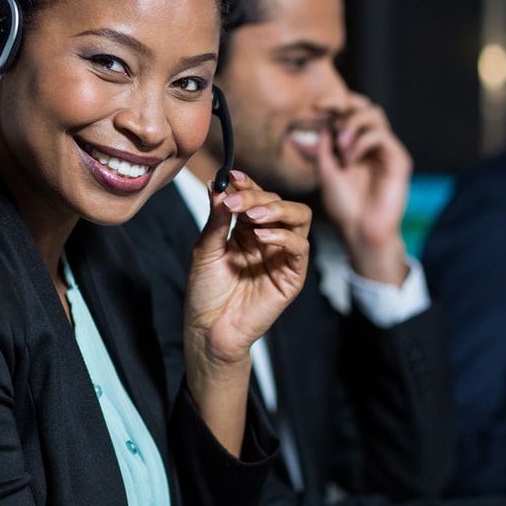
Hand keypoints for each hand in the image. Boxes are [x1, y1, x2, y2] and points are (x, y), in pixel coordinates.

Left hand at [182, 169, 310, 453]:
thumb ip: (216, 219)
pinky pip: (299, 247)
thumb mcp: (205, 249)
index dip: (247, 183)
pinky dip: (283, 235)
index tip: (230, 177)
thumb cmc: (205, 292)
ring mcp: (282, 255)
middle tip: (236, 201)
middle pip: (278, 202)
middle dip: (257, 196)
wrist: (208, 329)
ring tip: (252, 215)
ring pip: (299, 217)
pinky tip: (261, 236)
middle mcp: (267, 238)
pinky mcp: (292, 275)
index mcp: (246, 229)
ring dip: (277, 209)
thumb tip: (218, 185)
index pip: (256, 196)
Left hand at [315, 91, 412, 284]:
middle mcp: (371, 144)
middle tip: (329, 118)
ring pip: (374, 114)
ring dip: (352, 124)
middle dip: (345, 106)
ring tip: (340, 146)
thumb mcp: (325, 171)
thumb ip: (325, 146)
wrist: (360, 230)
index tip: (315, 105)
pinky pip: (381, 135)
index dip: (335, 102)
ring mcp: (386, 150)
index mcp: (354, 145)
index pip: (349, 112)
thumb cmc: (344, 206)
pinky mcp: (398, 159)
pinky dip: (362, 141)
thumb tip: (323, 122)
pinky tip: (351, 159)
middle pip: (364, 106)